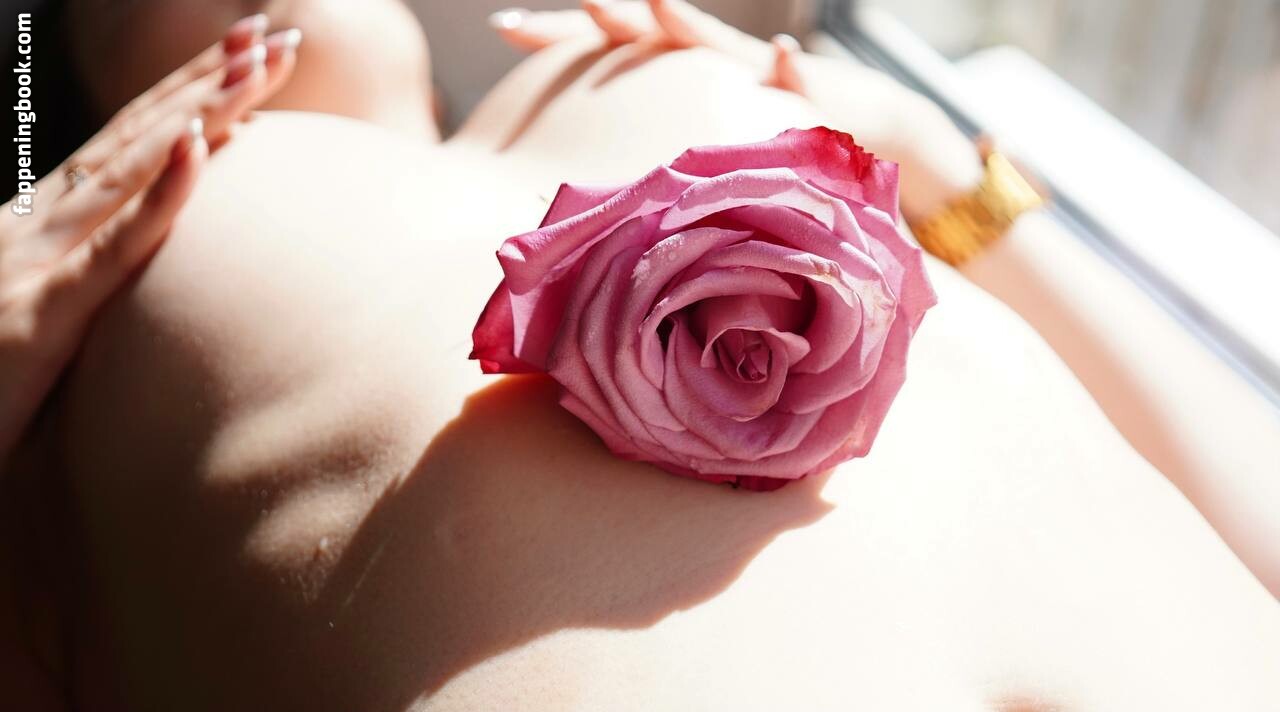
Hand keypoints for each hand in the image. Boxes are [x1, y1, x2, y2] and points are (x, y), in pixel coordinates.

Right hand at [0, 15, 301, 464]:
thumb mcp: (54, 324)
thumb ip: (103, 284)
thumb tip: (168, 263)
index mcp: (49, 227)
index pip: (131, 145)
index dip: (189, 95)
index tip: (248, 54)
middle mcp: (42, 227)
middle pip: (139, 138)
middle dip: (208, 82)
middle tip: (274, 37)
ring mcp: (36, 263)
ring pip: (130, 170)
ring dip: (198, 112)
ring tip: (255, 67)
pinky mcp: (35, 315)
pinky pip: (110, 248)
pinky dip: (156, 197)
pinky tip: (196, 150)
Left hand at [489, 0, 981, 219]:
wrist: (850, 144)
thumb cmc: (752, 173)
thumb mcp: (682, 186)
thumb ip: (636, 194)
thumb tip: (563, 227)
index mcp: (662, 91)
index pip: (602, 56)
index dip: (557, 39)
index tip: (503, 27)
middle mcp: (697, 74)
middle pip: (638, 38)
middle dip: (596, 22)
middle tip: (545, 13)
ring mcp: (746, 79)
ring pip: (708, 45)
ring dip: (680, 23)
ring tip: (654, 2)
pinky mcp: (803, 97)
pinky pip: (793, 83)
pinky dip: (789, 73)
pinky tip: (785, 58)